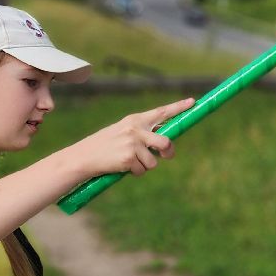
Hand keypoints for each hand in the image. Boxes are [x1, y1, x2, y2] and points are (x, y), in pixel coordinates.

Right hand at [78, 97, 193, 177]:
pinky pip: (142, 170)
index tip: (192, 102)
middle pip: (165, 142)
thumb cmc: (104, 146)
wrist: (83, 157)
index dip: (178, 107)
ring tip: (128, 162)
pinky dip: (134, 172)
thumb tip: (164, 144)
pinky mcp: (128, 159)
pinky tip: (121, 167)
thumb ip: (142, 134)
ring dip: (144, 166)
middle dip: (168, 152)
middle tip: (165, 155)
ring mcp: (132, 144)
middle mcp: (135, 129)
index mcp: (134, 120)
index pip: (161, 112)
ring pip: (153, 161)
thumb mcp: (122, 132)